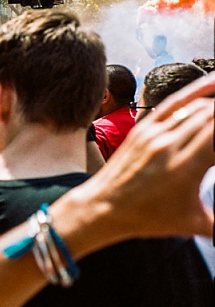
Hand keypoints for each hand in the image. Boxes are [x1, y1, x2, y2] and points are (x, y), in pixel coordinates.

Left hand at [68, 72, 214, 241]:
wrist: (103, 208)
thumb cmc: (148, 218)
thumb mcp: (193, 224)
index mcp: (186, 168)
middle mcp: (170, 146)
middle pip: (213, 116)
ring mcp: (154, 135)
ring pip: (196, 108)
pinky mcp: (142, 128)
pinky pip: (172, 103)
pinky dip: (196, 91)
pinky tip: (214, 82)